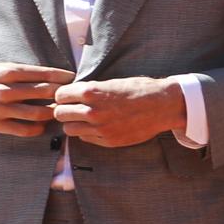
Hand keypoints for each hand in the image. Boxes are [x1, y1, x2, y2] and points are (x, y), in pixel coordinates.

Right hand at [0, 61, 74, 136]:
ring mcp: (0, 108)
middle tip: (72, 95)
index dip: (63, 77)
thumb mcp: (2, 66)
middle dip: (62, 94)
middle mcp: (6, 90)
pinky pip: (22, 130)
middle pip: (45, 92)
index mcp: (9, 72)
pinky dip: (37, 128)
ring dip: (53, 112)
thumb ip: (25, 72)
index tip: (74, 78)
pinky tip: (43, 124)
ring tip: (61, 110)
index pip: (45, 74)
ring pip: (37, 113)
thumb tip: (53, 75)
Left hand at [53, 77, 185, 147]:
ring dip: (74, 123)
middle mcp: (93, 111)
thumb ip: (91, 90)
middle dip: (65, 110)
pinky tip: (99, 126)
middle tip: (75, 108)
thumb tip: (71, 95)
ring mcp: (100, 128)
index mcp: (92, 92)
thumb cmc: (140, 90)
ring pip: (69, 129)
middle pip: (60, 113)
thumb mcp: (113, 82)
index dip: (63, 95)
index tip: (70, 96)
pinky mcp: (108, 140)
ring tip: (85, 119)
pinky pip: (85, 138)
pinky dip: (87, 133)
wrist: (163, 105)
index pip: (60, 95)